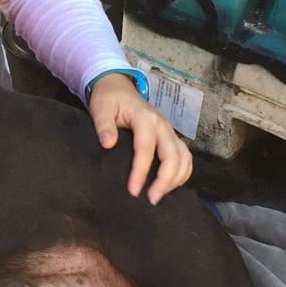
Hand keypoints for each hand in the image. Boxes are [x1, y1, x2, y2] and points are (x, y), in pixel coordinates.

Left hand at [88, 73, 192, 204]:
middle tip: (151, 200)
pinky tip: (170, 186)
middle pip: (173, 155)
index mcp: (145, 118)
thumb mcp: (100, 108)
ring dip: (176, 179)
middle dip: (165, 180)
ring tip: (159, 196)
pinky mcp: (170, 137)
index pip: (146, 148)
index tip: (133, 190)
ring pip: (184, 157)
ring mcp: (169, 131)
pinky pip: (184, 157)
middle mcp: (162, 125)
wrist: (119, 87)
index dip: (141, 171)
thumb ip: (103, 125)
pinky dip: (182, 173)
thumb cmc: (109, 99)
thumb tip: (108, 144)